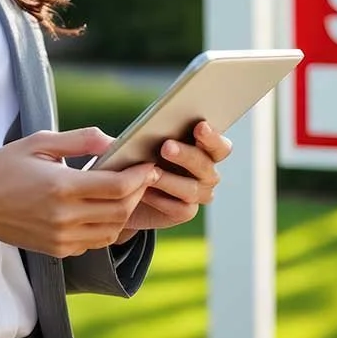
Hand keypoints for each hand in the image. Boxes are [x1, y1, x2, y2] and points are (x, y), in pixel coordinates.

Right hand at [0, 127, 160, 257]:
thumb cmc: (4, 167)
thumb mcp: (39, 142)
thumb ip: (80, 140)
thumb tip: (113, 141)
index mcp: (61, 187)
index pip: (118, 187)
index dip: (141, 176)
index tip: (149, 165)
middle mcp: (64, 217)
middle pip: (122, 210)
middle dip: (139, 193)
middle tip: (143, 177)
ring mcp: (61, 238)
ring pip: (113, 231)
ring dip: (126, 212)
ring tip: (125, 192)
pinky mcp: (57, 250)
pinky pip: (95, 242)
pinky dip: (107, 227)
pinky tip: (102, 209)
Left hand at [119, 121, 232, 235]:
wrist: (122, 194)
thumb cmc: (133, 157)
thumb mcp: (133, 141)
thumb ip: (136, 134)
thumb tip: (119, 138)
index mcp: (201, 146)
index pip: (217, 143)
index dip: (212, 136)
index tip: (199, 127)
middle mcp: (204, 170)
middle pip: (207, 164)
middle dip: (188, 155)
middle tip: (166, 147)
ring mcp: (197, 192)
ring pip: (195, 188)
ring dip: (172, 179)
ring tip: (151, 172)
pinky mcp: (184, 211)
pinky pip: (182, 208)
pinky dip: (164, 200)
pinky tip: (147, 193)